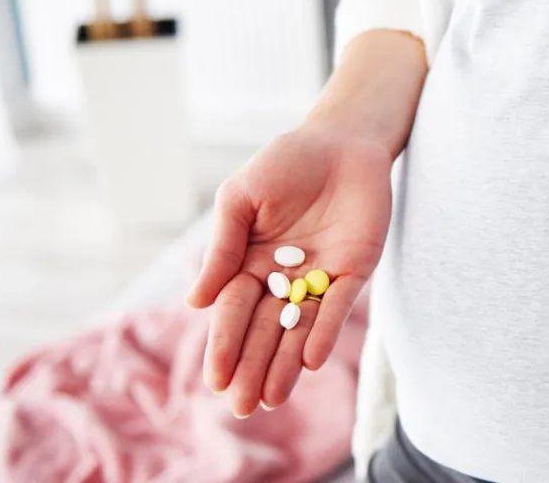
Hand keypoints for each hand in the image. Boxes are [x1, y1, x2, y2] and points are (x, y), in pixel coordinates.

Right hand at [184, 127, 392, 416]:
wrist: (340, 141)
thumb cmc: (284, 164)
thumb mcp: (241, 199)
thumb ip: (223, 247)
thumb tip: (195, 302)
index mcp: (249, 264)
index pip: (233, 313)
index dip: (225, 345)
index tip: (216, 380)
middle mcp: (283, 279)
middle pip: (265, 331)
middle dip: (253, 368)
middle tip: (243, 407)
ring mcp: (319, 278)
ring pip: (300, 330)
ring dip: (286, 365)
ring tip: (272, 399)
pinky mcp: (353, 271)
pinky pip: (337, 307)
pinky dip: (324, 332)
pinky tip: (310, 360)